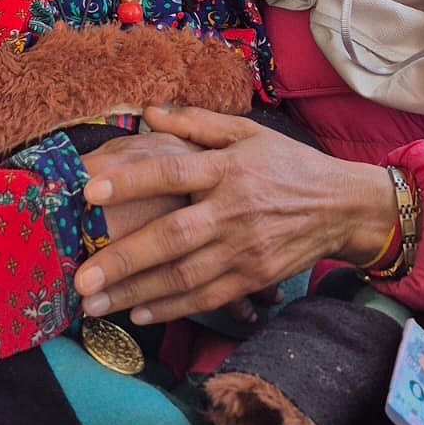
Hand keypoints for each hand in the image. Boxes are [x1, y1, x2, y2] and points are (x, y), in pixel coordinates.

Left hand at [74, 104, 396, 324]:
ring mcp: (245, 249)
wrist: (342, 206)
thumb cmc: (288, 165)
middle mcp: (234, 211)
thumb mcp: (249, 133)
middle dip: (123, 259)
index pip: (173, 174)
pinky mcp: (254, 277)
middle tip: (81, 276)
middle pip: (172, 237)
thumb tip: (147, 111)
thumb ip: (197, 123)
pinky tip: (137, 313)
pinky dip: (171, 308)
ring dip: (135, 293)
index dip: (131, 181)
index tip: (89, 191)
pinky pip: (206, 297)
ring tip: (93, 303)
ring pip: (183, 277)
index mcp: (229, 169)